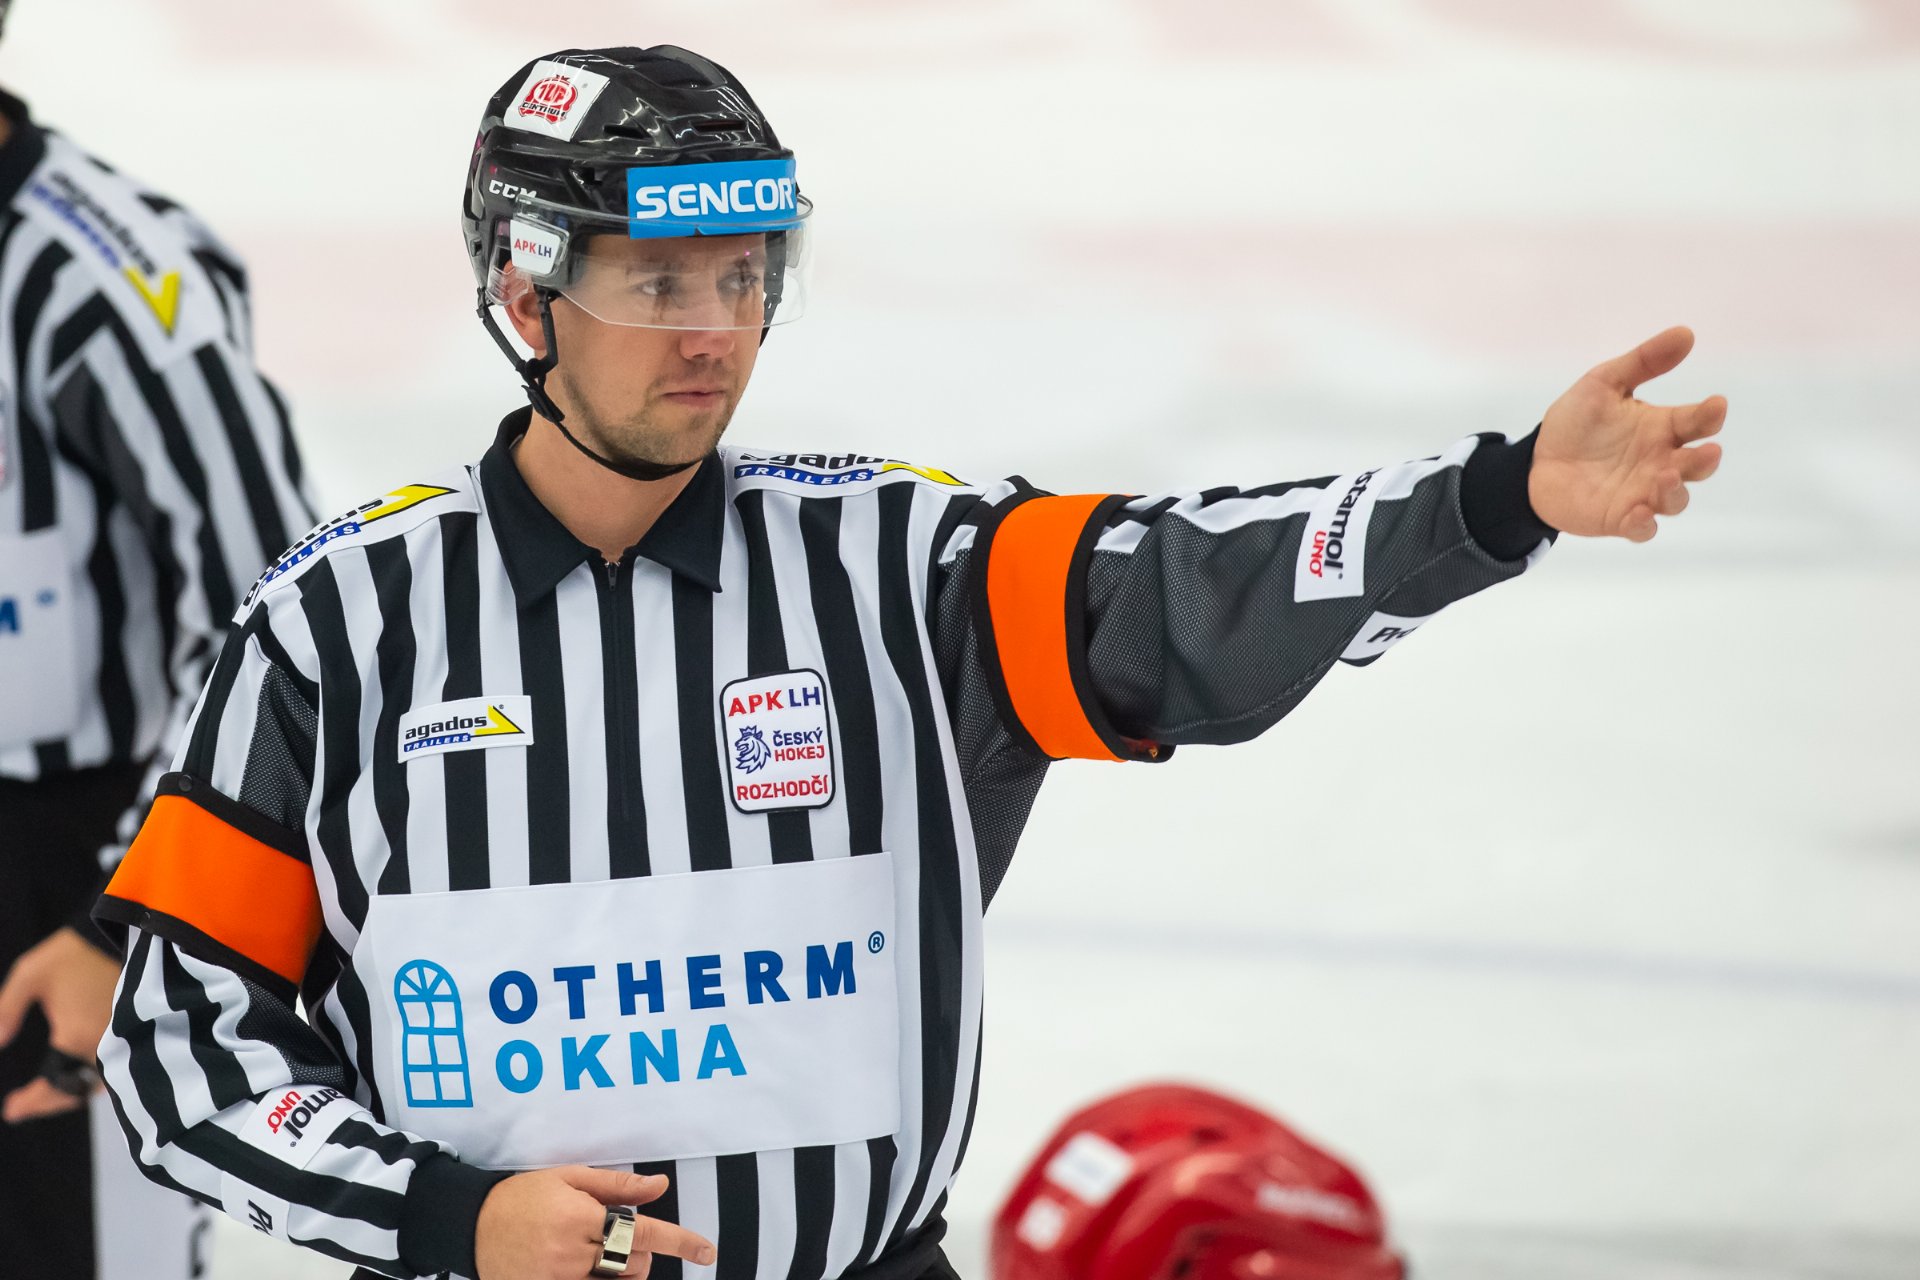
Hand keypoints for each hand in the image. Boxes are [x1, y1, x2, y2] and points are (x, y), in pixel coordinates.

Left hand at [0, 926, 120, 1121]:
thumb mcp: (30, 975)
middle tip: (22, 1106)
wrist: (125, 931)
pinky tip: (84, 1075)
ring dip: (74, 1091)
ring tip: (50, 1093)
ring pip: (100, 1083)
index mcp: (74, 1038)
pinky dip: (98, 1078)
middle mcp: (102, 1047)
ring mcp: (124, 1040)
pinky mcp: (137, 1030)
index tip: (11, 1110)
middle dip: (49, 1102)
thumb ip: (6, 1010)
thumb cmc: (73, 953)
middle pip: (77, 1090)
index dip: (32, 1103)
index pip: (53, 1085)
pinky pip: (118, 1067)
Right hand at [475, 1167, 716, 1279]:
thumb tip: (659, 1185)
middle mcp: (571, 1252)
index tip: (706, 1251)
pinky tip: (588, 1267)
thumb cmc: (524, 1195)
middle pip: (634, 1263)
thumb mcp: (570, 1178)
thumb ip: (617, 1186)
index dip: (679, 1241)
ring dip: (622, 1269)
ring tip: (600, 1251)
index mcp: (580, 1217)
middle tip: (617, 1234)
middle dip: (640, 1251)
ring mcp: (557, 1279)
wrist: (473, 1224)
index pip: (642, 1232)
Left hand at [1530, 326, 1725, 541]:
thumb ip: (1643, 361)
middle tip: (1708, 451)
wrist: (1536, 461)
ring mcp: (1644, 492)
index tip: (1716, 405)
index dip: (1710, 415)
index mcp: (1664, 428)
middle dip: (1705, 460)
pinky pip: (1642, 529)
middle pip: (1697, 465)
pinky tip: (1638, 514)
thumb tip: (1686, 333)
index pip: (1698, 422)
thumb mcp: (1604, 384)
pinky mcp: (1621, 519)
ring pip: (1675, 499)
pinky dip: (1644, 525)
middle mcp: (1662, 462)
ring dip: (1676, 491)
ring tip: (1666, 477)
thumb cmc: (1577, 422)